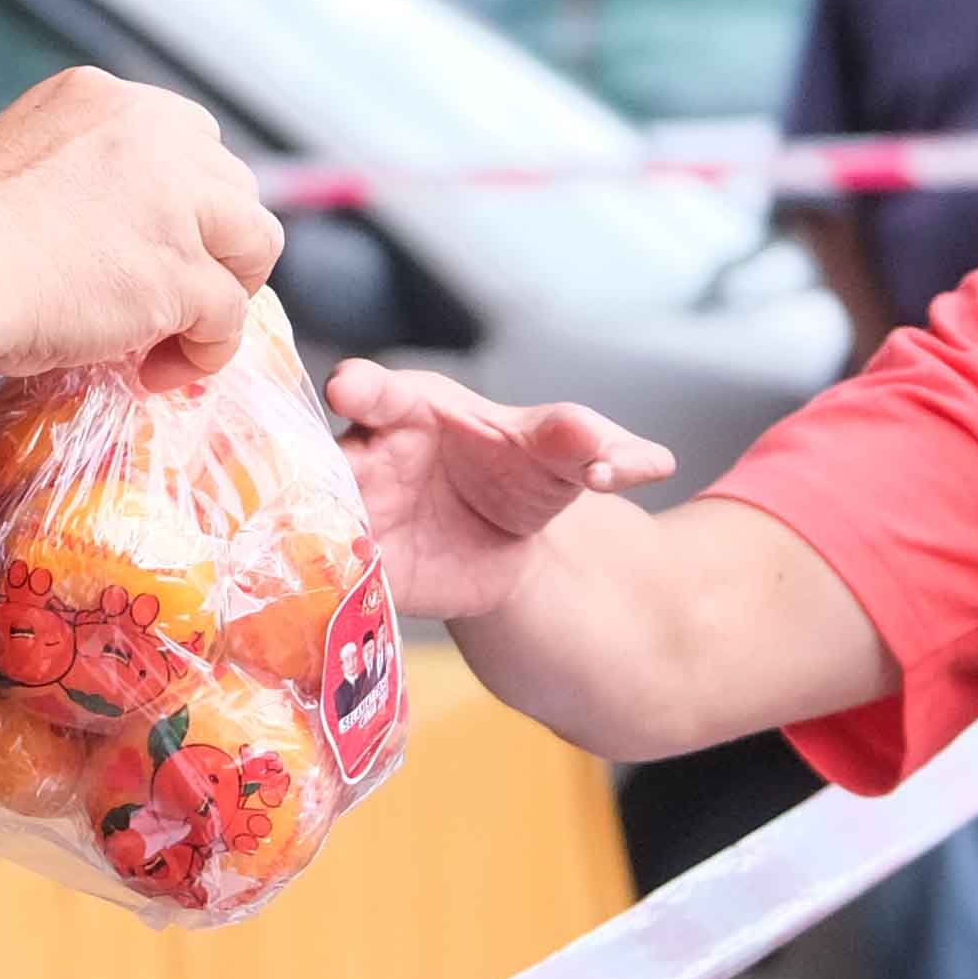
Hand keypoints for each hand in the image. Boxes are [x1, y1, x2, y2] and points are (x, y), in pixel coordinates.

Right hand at [0, 70, 277, 389]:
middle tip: (168, 295)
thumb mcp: (24, 170)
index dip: (185, 202)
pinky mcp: (182, 271)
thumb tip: (121, 246)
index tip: (157, 246)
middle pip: (232, 185)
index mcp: (104, 99)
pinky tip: (157, 369)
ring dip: (224, 290)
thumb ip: (85, 184)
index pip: (190, 139)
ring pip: (255, 240)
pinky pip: (229, 316)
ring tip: (176, 331)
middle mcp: (153, 133)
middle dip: (210, 244)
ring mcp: (176, 200)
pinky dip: (205, 351)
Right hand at [324, 362, 673, 619]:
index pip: (377, 389)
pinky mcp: (364, 569)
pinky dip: (339, 584)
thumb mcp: (563, 455)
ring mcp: (359, 514)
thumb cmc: (525, 472)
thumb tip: (653, 461)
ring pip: (324, 516)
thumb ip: (595, 449)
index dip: (361, 387)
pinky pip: (340, 576)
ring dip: (329, 528)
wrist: (513, 546)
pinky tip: (352, 592)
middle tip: (332, 477)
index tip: (348, 387)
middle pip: (331, 455)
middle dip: (327, 464)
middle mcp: (369, 457)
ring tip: (347, 540)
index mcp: (410, 409)